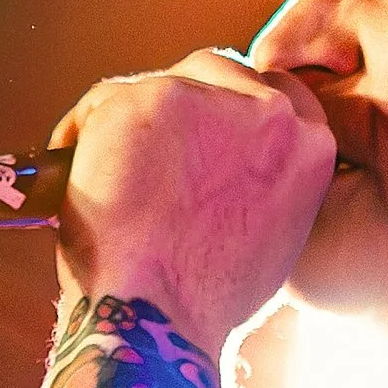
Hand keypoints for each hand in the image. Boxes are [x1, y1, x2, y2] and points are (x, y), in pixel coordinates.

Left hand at [50, 50, 336, 354]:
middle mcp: (270, 114)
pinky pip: (106, 100)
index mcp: (309, 149)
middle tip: (149, 155)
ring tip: (111, 177)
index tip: (206, 130)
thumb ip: (264, 183)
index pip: (278, 94)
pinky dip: (84, 133)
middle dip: (181, 105)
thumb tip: (228, 165)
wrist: (156, 315)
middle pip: (215, 72)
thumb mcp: (271, 238)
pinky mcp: (148, 99)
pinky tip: (77, 177)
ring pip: (158, 85)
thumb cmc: (203, 300)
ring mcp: (208, 100)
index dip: (234, 108)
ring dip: (132, 120)